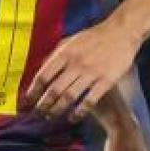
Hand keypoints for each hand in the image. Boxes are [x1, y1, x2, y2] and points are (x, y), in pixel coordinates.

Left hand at [24, 22, 140, 120]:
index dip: (33, 91)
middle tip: (37, 114)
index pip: (43, 76)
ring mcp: (92, 73)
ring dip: (57, 110)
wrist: (122, 32)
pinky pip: (90, 101)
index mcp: (65, 53)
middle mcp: (76, 64)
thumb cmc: (95, 36)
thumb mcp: (71, 40)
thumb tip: (40, 69)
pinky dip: (79, 112)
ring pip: (69, 97)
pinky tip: (73, 118)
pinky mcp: (106, 81)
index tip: (26, 102)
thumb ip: (56, 54)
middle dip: (43, 105)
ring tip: (51, 117)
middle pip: (54, 89)